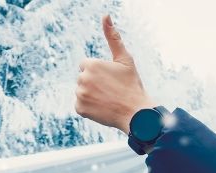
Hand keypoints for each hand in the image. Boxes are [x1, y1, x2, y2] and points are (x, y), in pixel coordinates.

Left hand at [76, 15, 156, 133]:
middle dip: (94, 82)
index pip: (86, 65)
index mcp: (91, 65)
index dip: (99, 72)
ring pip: (82, 91)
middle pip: (83, 78)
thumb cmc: (132, 84)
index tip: (110, 79)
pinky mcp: (79, 108)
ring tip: (107, 99)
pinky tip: (102, 107)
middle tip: (111, 90)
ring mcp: (80, 94)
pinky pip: (80, 104)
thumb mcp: (124, 59)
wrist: (135, 113)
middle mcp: (82, 79)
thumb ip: (113, 37)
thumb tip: (105, 15)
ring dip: (91, 94)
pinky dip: (89, 107)